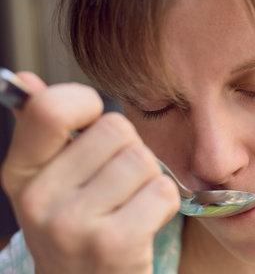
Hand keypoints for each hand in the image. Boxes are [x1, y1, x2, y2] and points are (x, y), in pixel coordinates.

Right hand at [1, 72, 179, 273]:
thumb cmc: (77, 227)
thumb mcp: (50, 182)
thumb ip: (43, 130)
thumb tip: (26, 80)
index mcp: (20, 174)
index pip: (51, 108)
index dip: (87, 105)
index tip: (93, 126)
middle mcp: (39, 199)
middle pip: (116, 129)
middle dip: (128, 151)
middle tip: (115, 185)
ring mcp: (74, 225)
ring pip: (143, 159)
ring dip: (147, 180)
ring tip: (128, 205)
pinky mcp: (115, 245)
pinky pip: (162, 191)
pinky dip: (163, 204)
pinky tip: (143, 223)